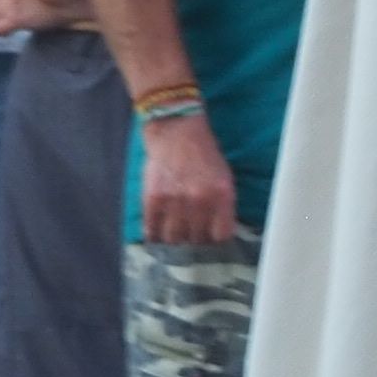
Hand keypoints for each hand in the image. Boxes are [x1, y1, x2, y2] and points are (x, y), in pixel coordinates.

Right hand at [140, 102, 239, 246]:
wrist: (177, 131)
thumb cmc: (203, 155)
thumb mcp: (223, 177)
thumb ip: (222, 206)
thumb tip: (219, 236)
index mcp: (222, 194)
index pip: (221, 236)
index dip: (216, 244)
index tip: (211, 246)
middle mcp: (200, 200)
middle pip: (197, 240)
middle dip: (195, 243)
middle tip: (191, 242)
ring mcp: (175, 201)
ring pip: (174, 240)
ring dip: (175, 243)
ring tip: (175, 240)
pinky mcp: (153, 200)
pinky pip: (152, 232)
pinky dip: (155, 237)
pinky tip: (158, 235)